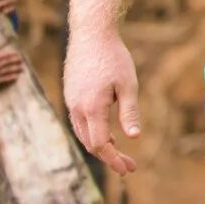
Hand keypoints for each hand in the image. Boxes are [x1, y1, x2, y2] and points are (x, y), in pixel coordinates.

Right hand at [0, 33, 23, 88]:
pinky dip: (10, 78)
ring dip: (16, 70)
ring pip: (9, 71)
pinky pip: (4, 80)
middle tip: (22, 61)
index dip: (14, 55)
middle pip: (10, 63)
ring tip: (22, 69)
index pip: (8, 55)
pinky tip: (16, 77)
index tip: (18, 55)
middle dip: (17, 62)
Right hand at [64, 26, 142, 174]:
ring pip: (83, 134)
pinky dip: (93, 132)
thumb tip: (134, 138)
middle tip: (128, 167)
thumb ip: (129, 112)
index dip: (114, 159)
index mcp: (92, 108)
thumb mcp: (128, 85)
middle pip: (90, 143)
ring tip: (119, 152)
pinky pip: (80, 122)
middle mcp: (77, 109)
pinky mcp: (71, 95)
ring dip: (100, 146)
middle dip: (109, 157)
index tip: (129, 169)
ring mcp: (71, 102)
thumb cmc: (113, 58)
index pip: (100, 145)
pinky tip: (107, 132)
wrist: (91, 34)